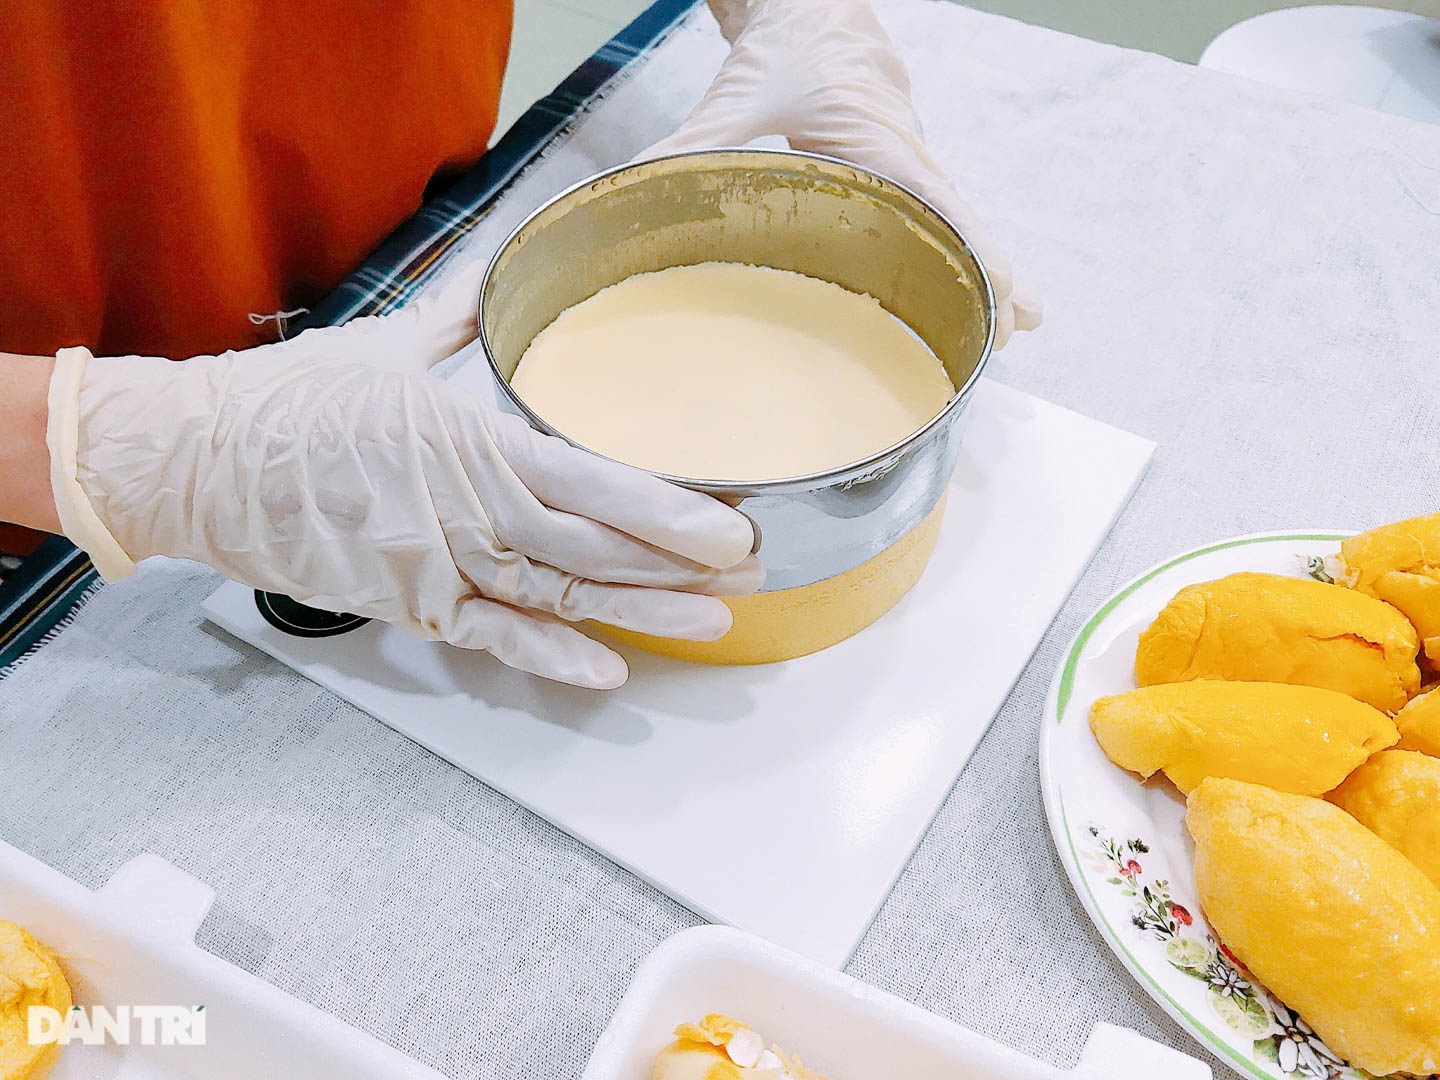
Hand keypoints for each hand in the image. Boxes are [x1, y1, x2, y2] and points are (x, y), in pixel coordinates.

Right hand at [46, 261, 761, 688]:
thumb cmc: (294, 399)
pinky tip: (607, 672)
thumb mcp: (393, 340)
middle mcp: (467, 510)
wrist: (196, 461)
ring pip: (558, 599)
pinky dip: (549, 659)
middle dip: (679, 565)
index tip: (729, 521)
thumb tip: (515, 255)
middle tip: (751, 572)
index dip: (666, 509)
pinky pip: (489, 639)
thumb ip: (471, 311)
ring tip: (711, 624)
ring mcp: (439, 567)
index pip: (591, 480)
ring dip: (640, 614)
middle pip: (594, 549)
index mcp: (471, 439)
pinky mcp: (408, 605)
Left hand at [646, 0, 1040, 345]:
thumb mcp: (738, 94)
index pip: (936, 202)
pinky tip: (957, 291)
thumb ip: (692, 142)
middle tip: (1018, 330)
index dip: (970, 249)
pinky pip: (931, 214)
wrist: (815, 1)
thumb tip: (635, 184)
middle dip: (991, 276)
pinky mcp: (895, 168)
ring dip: (980, 269)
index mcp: (877, 138)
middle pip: (958, 221)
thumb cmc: (789, 40)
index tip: (1001, 291)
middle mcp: (905, 154)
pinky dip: (953, 250)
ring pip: (950, 221)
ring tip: (1005, 330)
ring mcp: (906, 161)